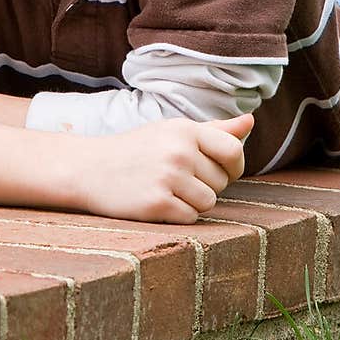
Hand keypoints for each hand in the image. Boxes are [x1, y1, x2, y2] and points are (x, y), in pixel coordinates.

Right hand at [74, 112, 253, 223]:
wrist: (88, 168)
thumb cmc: (137, 149)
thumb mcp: (173, 132)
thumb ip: (214, 130)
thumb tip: (251, 121)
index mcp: (185, 129)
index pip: (234, 150)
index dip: (234, 166)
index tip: (222, 170)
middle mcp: (179, 150)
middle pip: (221, 181)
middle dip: (206, 185)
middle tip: (176, 178)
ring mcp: (168, 177)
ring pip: (208, 202)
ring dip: (192, 202)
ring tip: (166, 190)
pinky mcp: (157, 204)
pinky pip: (190, 218)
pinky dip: (178, 216)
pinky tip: (157, 203)